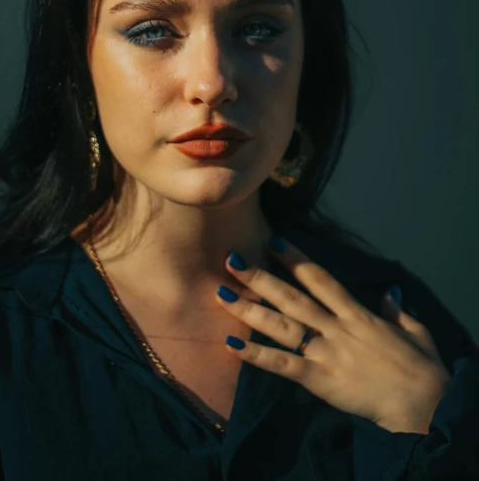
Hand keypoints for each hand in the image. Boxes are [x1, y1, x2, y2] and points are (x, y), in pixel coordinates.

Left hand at [215, 238, 451, 433]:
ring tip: (221, 295)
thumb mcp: (415, 332)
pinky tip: (232, 345)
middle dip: (259, 277)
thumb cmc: (422, 369)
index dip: (295, 258)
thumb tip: (392, 293)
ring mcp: (325, 352)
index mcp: (357, 313)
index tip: (271, 241)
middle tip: (231, 260)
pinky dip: (256, 355)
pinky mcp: (319, 379)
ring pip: (281, 326)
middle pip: (291, 297)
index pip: (320, 279)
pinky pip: (282, 364)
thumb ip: (397, 311)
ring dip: (248, 310)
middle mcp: (335, 327)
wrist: (424, 405)